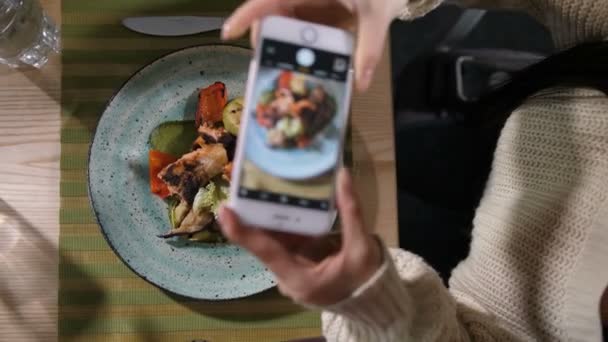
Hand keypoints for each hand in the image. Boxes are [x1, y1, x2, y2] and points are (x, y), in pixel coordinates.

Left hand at [218, 168, 382, 305]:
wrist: (373, 299)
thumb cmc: (367, 278)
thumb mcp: (362, 246)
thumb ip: (351, 211)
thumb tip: (342, 174)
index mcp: (299, 279)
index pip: (265, 252)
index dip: (243, 232)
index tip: (225, 211)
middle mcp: (288, 277)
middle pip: (264, 243)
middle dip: (251, 216)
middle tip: (241, 186)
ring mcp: (291, 271)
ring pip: (272, 240)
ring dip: (264, 216)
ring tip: (254, 185)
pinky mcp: (296, 263)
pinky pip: (283, 241)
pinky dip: (281, 222)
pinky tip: (276, 200)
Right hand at [220, 0, 404, 91]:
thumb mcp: (377, 14)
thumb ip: (369, 48)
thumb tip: (361, 84)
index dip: (247, 14)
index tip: (228, 32)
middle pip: (271, 13)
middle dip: (267, 38)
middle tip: (270, 65)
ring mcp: (308, 4)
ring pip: (283, 24)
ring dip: (283, 46)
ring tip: (285, 69)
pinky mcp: (316, 13)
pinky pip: (300, 30)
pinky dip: (299, 47)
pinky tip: (304, 64)